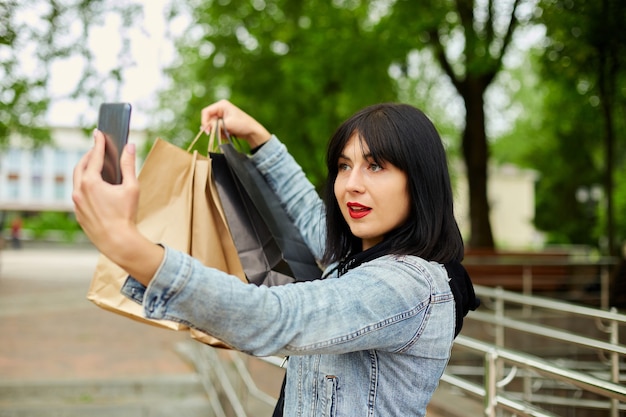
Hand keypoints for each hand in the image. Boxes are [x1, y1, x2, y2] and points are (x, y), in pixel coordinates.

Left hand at [72, 130, 162, 284]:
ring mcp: (76, 203)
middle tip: (97, 148)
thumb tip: (129, 147)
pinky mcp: (78, 213)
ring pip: (77, 180)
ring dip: (86, 170)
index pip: (95, 157)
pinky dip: (85, 185)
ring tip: (96, 166)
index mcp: (91, 182)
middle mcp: (79, 190)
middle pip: (80, 166)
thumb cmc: (126, 215)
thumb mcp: (131, 188)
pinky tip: (95, 187)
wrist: (117, 241)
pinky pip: (79, 193)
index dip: (98, 143)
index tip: (99, 133)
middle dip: (89, 156)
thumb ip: (129, 166)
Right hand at [201, 99, 270, 147]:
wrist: (252, 131)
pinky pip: (216, 129)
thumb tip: (204, 127)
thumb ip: (215, 125)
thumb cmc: (242, 124)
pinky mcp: (224, 123)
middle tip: (218, 134)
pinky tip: (229, 134)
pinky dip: (220, 133)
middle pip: (208, 119)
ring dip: (217, 131)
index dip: (204, 121)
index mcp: (221, 105)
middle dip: (212, 128)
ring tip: (227, 133)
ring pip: (212, 125)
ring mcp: (222, 116)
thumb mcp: (227, 124)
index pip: (206, 112)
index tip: (206, 131)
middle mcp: (220, 109)